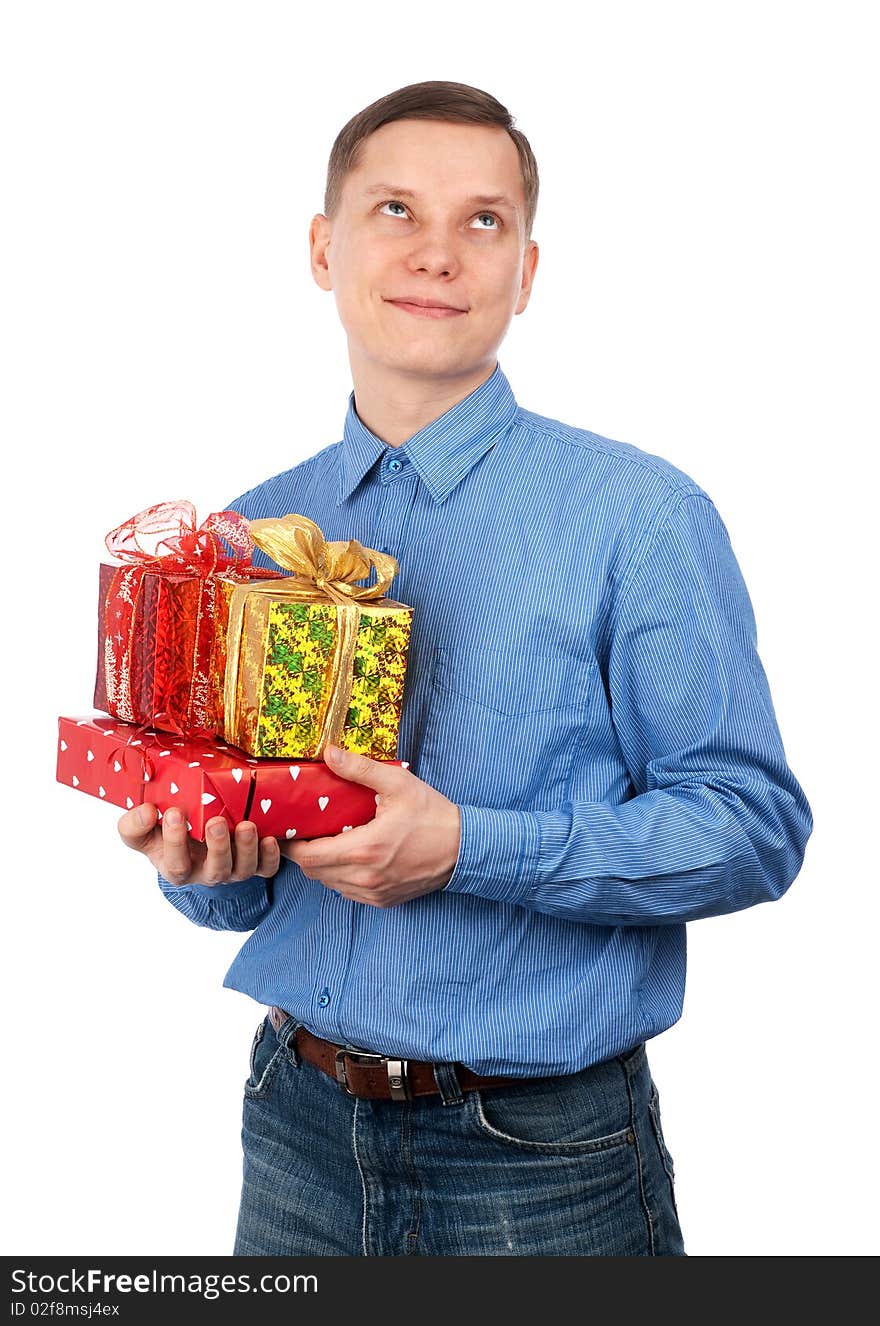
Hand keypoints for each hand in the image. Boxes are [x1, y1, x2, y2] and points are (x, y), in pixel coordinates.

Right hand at [117, 804, 280, 885]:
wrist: (189, 835)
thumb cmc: (163, 833)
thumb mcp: (141, 831)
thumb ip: (134, 825)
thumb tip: (147, 812)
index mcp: (177, 868)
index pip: (176, 864)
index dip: (175, 841)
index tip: (173, 812)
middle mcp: (206, 873)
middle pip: (215, 871)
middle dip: (218, 847)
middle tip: (216, 822)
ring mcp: (232, 870)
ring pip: (242, 870)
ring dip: (246, 848)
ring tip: (247, 826)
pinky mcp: (254, 864)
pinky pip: (266, 868)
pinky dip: (270, 856)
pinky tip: (269, 838)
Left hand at [281, 745, 460, 907]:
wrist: (464, 850)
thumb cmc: (432, 815)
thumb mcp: (398, 784)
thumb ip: (360, 769)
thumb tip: (330, 753)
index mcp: (363, 850)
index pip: (307, 856)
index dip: (291, 844)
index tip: (289, 829)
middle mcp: (364, 877)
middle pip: (314, 872)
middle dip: (305, 853)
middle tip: (308, 831)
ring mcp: (374, 893)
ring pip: (329, 884)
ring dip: (323, 866)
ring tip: (330, 842)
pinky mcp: (383, 901)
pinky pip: (348, 892)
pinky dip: (342, 877)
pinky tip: (352, 857)